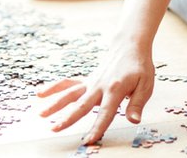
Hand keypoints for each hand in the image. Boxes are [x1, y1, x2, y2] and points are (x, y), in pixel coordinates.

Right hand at [36, 41, 153, 144]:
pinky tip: (41, 93)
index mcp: (115, 89)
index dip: (97, 127)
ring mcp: (91, 82)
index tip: (89, 140)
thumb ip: (137, 104)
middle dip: (68, 118)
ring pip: (70, 94)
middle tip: (55, 129)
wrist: (129, 46)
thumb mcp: (145, 85)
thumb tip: (134, 120)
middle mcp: (99, 86)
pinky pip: (68, 84)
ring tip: (41, 114)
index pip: (105, 113)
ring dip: (55, 104)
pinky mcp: (87, 80)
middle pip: (81, 105)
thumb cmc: (139, 66)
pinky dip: (54, 87)